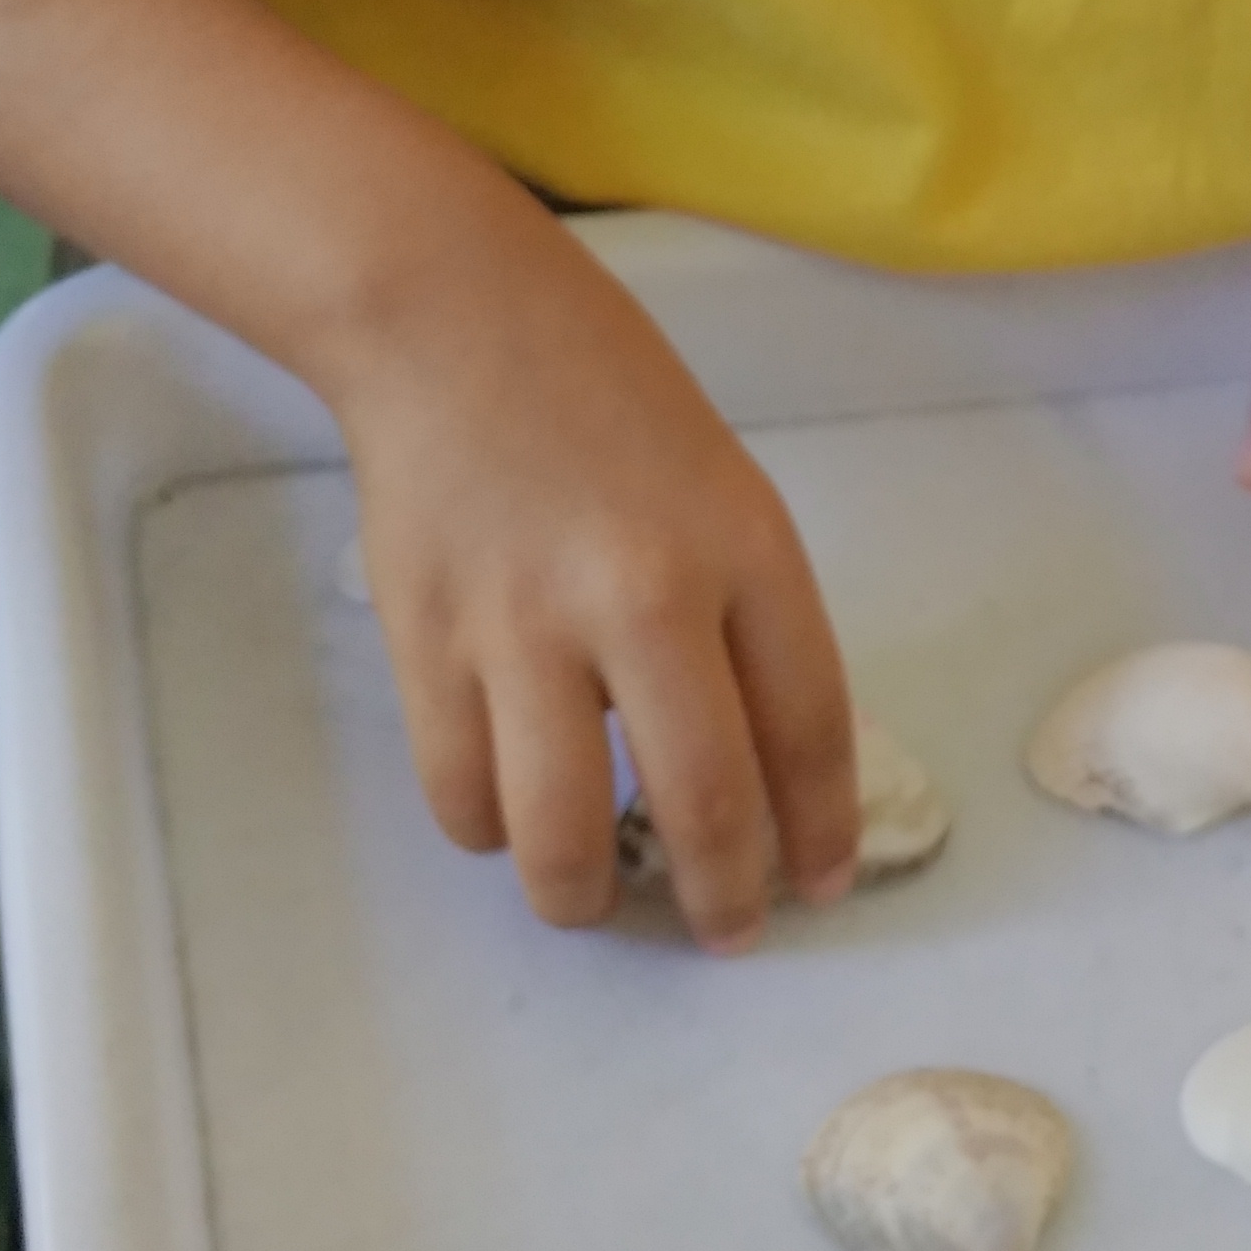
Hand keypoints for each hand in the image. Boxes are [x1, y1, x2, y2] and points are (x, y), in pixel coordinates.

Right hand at [330, 232, 860, 950]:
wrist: (454, 320)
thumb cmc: (607, 399)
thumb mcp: (721, 488)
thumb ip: (743, 617)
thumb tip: (760, 767)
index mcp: (744, 547)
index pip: (810, 726)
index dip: (822, 828)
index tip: (823, 882)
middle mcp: (644, 595)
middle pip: (706, 803)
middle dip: (724, 898)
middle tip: (727, 930)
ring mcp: (525, 626)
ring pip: (562, 836)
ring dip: (588, 898)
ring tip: (598, 897)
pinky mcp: (426, 645)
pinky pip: (464, 798)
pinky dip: (490, 831)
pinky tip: (510, 812)